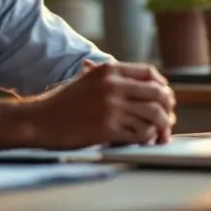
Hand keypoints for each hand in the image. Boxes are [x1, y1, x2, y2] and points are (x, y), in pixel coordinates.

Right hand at [29, 61, 175, 149]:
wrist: (41, 119)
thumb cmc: (64, 102)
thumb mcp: (88, 80)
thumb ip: (112, 79)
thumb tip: (142, 86)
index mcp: (109, 70)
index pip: (149, 73)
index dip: (161, 85)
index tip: (165, 97)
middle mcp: (113, 85)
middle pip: (157, 93)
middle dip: (168, 107)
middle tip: (169, 118)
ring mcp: (112, 107)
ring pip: (153, 114)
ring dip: (162, 126)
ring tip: (162, 134)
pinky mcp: (108, 128)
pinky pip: (140, 132)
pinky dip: (147, 137)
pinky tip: (145, 140)